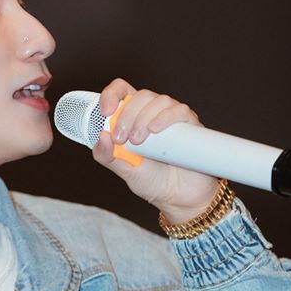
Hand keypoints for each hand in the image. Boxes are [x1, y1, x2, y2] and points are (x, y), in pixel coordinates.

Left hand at [93, 79, 218, 223]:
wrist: (180, 198)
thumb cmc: (153, 182)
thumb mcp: (123, 171)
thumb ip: (107, 156)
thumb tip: (101, 136)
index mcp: (133, 119)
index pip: (122, 92)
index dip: (112, 94)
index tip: (106, 112)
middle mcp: (153, 115)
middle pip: (140, 96)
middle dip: (127, 115)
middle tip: (122, 139)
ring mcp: (172, 119)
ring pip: (158, 100)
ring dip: (143, 118)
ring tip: (139, 142)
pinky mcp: (190, 125)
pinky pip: (179, 110)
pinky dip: (165, 117)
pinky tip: (155, 130)